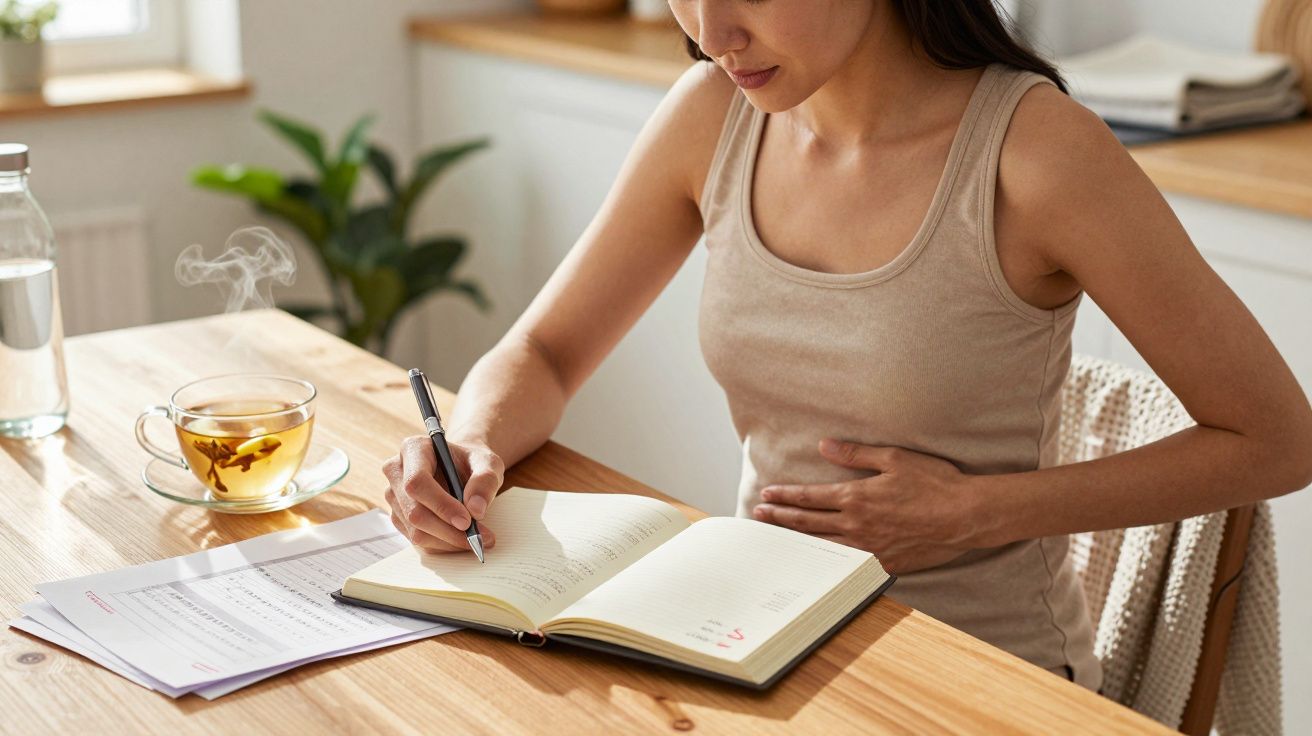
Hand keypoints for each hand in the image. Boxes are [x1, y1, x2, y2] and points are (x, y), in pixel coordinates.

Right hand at [382, 435, 503, 553]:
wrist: (461, 468)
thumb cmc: (472, 462)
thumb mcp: (488, 462)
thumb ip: (485, 480)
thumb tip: (475, 510)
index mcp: (413, 449)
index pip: (417, 482)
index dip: (441, 505)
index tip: (467, 521)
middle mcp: (396, 471)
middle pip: (414, 511)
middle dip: (448, 530)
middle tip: (479, 537)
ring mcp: (394, 496)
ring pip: (416, 530)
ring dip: (448, 540)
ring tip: (477, 538)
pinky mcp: (399, 516)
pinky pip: (418, 540)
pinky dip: (443, 544)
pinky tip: (462, 537)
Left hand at [751, 438, 979, 573]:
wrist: (966, 516)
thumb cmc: (934, 483)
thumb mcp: (894, 458)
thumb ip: (856, 454)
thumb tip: (824, 446)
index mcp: (856, 498)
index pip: (809, 497)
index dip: (785, 496)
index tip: (766, 495)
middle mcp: (857, 525)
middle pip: (808, 523)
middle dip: (781, 518)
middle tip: (760, 515)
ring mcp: (869, 547)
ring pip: (822, 546)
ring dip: (797, 540)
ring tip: (777, 538)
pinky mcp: (884, 563)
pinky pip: (847, 564)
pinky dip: (826, 561)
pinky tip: (816, 561)